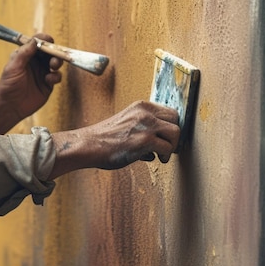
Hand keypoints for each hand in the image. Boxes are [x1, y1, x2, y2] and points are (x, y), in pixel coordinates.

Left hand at [0, 33, 63, 135]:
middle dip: (54, 51)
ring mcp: (42, 73)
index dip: (44, 40)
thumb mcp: (14, 67)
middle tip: (55, 55)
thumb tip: (35, 40)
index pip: (37, 43)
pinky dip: (56, 76)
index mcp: (26, 55)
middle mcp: (35, 62)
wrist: (10, 106)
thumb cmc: (8, 85)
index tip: (49, 40)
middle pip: (49, 52)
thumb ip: (24, 53)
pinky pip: (57, 76)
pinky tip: (48, 80)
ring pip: (55, 62)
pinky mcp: (47, 84)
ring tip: (53, 66)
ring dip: (57, 62)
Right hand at [49, 101, 180, 177]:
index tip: (166, 137)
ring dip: (171, 146)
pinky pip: (168, 148)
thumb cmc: (103, 139)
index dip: (169, 125)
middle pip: (176, 119)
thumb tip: (160, 140)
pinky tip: (157, 159)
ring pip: (176, 133)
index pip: (168, 111)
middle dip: (173, 135)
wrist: (88, 145)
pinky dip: (165, 156)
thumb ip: (143, 126)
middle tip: (166, 146)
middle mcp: (145, 112)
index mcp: (140, 106)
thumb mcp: (126, 122)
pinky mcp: (145, 140)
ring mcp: (146, 125)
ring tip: (162, 154)